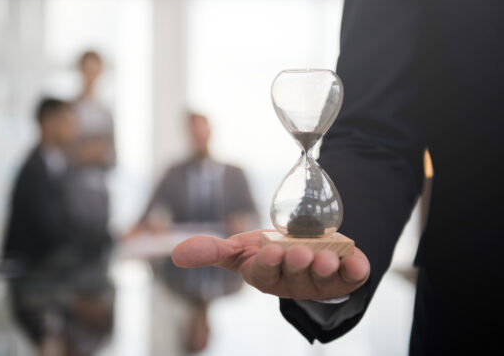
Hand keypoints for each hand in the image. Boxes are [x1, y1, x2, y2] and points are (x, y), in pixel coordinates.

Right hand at [172, 230, 369, 300]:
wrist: (304, 248)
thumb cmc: (267, 251)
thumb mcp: (239, 249)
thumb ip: (210, 251)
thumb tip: (174, 255)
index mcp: (266, 276)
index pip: (265, 272)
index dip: (269, 263)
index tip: (271, 250)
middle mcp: (294, 282)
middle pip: (295, 275)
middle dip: (297, 263)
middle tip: (299, 252)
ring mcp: (321, 281)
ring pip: (324, 278)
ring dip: (326, 267)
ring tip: (326, 256)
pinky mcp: (345, 276)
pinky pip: (354, 276)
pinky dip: (357, 268)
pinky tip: (357, 260)